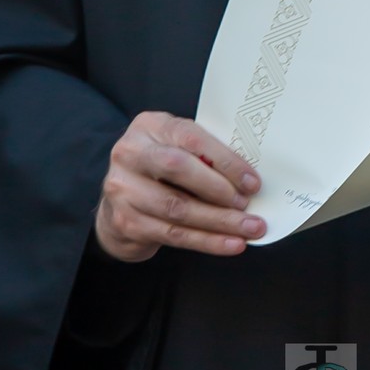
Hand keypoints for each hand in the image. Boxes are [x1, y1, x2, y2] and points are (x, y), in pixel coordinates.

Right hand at [94, 111, 264, 261]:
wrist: (118, 202)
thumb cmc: (158, 170)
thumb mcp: (174, 146)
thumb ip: (202, 154)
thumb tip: (247, 178)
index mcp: (150, 125)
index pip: (191, 138)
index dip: (224, 160)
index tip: (251, 181)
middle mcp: (131, 153)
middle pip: (178, 169)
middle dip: (219, 189)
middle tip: (247, 205)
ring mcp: (124, 189)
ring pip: (178, 208)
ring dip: (219, 222)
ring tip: (248, 229)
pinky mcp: (126, 222)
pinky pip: (173, 234)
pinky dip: (207, 241)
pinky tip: (230, 244)